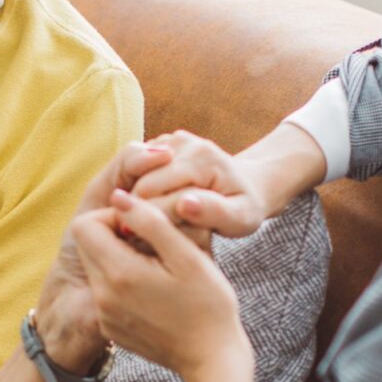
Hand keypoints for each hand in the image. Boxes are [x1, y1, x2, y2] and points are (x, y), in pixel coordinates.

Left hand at [71, 188, 250, 381]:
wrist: (211, 359)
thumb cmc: (208, 304)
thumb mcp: (186, 254)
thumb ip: (150, 220)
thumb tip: (119, 196)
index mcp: (119, 273)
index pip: (86, 224)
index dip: (113, 216)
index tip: (144, 226)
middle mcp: (102, 295)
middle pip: (87, 245)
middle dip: (114, 235)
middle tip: (152, 244)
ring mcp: (104, 314)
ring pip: (95, 267)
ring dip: (118, 258)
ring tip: (156, 268)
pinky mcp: (110, 328)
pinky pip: (104, 292)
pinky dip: (122, 283)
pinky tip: (154, 291)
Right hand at [128, 131, 275, 238]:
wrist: (247, 185)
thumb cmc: (244, 207)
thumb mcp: (241, 218)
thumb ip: (215, 212)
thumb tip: (185, 204)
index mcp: (201, 158)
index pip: (154, 190)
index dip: (145, 218)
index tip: (145, 241)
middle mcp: (183, 142)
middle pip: (141, 182)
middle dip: (138, 211)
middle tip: (139, 238)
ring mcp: (170, 140)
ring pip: (134, 176)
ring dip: (135, 202)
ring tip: (145, 226)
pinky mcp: (162, 143)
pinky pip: (137, 171)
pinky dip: (138, 191)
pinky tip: (150, 211)